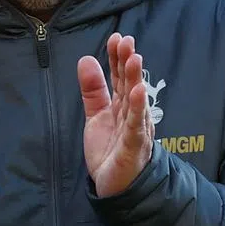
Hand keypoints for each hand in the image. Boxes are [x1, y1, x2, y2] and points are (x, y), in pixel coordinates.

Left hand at [77, 33, 154, 196]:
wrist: (115, 187)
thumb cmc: (110, 151)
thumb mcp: (96, 116)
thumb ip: (93, 90)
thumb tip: (86, 59)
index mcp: (122, 107)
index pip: (120, 78)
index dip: (117, 58)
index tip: (116, 37)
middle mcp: (132, 115)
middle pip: (130, 85)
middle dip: (128, 62)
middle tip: (126, 41)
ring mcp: (135, 131)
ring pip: (135, 102)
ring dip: (135, 79)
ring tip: (134, 58)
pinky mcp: (133, 147)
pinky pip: (136, 126)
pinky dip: (137, 109)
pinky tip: (137, 92)